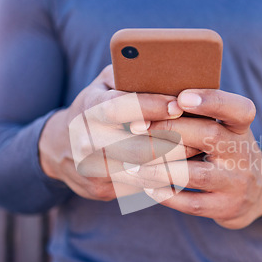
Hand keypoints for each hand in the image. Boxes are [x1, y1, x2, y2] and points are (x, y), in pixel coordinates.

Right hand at [38, 65, 199, 200]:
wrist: (61, 146)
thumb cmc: (97, 107)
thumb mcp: (106, 83)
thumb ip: (130, 75)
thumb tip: (169, 72)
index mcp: (88, 108)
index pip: (119, 107)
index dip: (151, 106)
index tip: (178, 104)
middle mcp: (85, 140)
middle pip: (137, 146)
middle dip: (173, 141)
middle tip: (200, 135)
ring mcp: (91, 168)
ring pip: (141, 170)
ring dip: (174, 163)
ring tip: (196, 152)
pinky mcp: (100, 189)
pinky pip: (139, 186)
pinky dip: (163, 179)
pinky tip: (181, 169)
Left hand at [128, 89, 261, 228]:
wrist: (253, 192)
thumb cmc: (223, 149)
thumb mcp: (223, 127)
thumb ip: (197, 113)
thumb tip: (151, 96)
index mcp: (240, 127)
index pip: (239, 109)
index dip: (212, 101)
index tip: (180, 98)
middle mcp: (242, 153)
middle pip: (210, 135)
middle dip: (169, 130)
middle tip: (134, 128)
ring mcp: (236, 182)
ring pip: (196, 174)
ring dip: (159, 169)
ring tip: (131, 164)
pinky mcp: (226, 207)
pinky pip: (193, 204)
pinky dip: (167, 196)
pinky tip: (147, 188)